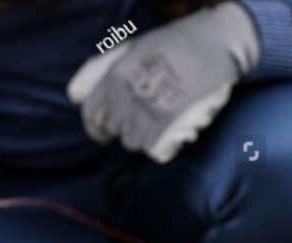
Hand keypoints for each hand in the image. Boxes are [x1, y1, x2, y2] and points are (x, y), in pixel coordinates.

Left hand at [67, 2, 260, 162]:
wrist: (217, 43)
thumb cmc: (176, 43)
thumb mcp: (132, 48)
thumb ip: (100, 71)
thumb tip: (74, 95)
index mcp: (115, 76)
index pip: (91, 115)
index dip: (96, 128)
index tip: (103, 134)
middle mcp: (126, 96)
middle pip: (116, 130)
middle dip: (127, 127)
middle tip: (145, 118)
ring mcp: (147, 114)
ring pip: (134, 142)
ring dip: (146, 135)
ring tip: (162, 118)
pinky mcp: (169, 127)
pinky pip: (155, 150)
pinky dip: (164, 144)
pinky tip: (174, 127)